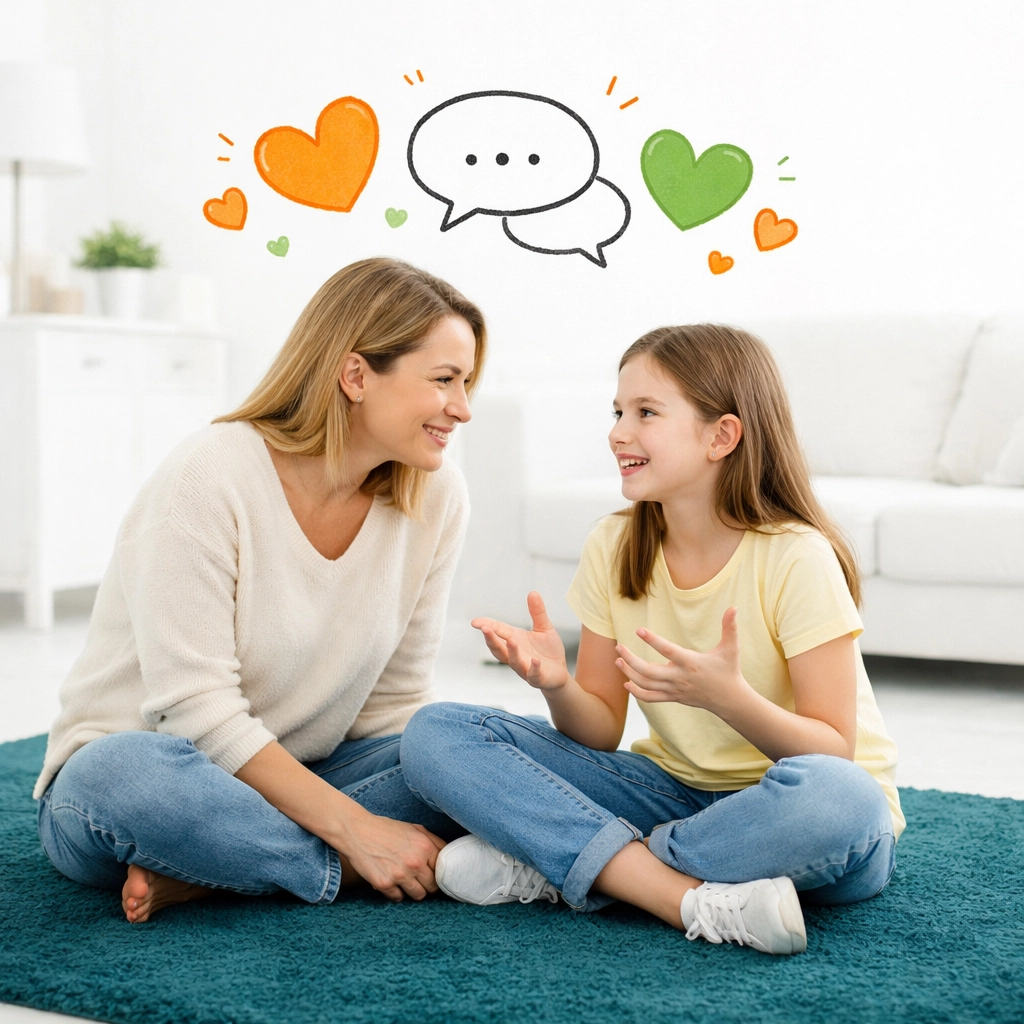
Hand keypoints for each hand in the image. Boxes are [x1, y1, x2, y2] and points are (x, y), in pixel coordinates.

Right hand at [337, 811, 446, 901]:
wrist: (357, 831)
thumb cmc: (387, 829)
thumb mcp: (415, 828)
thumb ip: (434, 842)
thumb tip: (449, 856)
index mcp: (425, 846)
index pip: (443, 870)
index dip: (439, 873)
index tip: (434, 874)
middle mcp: (415, 862)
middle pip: (433, 887)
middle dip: (428, 884)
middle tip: (420, 879)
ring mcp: (400, 875)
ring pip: (418, 896)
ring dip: (414, 891)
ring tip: (406, 881)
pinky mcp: (385, 884)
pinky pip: (398, 899)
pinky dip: (396, 893)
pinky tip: (392, 882)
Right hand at [471, 592, 569, 690]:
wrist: (559, 673)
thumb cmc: (548, 651)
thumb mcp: (544, 628)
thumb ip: (537, 612)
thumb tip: (532, 592)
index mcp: (515, 640)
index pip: (498, 631)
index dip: (486, 626)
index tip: (474, 622)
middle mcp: (516, 654)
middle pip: (499, 648)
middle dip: (491, 639)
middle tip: (485, 629)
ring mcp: (525, 667)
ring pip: (514, 662)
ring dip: (512, 651)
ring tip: (511, 640)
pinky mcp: (538, 678)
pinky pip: (533, 674)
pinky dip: (533, 668)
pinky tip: (535, 660)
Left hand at [615, 607, 746, 715]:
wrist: (730, 700)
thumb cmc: (729, 671)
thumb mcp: (731, 648)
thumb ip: (730, 628)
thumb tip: (733, 607)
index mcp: (691, 663)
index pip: (668, 651)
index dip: (653, 640)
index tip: (639, 630)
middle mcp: (679, 677)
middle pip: (649, 671)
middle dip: (630, 660)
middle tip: (619, 647)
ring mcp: (674, 689)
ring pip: (646, 684)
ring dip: (629, 673)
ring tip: (617, 661)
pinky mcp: (673, 697)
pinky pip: (650, 698)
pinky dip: (636, 692)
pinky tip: (626, 684)